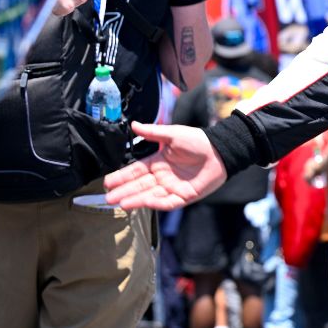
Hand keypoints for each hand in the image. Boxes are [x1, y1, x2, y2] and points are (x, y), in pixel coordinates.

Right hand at [104, 122, 227, 209]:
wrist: (220, 150)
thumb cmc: (198, 140)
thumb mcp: (172, 134)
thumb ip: (152, 132)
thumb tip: (133, 124)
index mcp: (158, 162)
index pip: (136, 171)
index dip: (122, 176)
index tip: (107, 182)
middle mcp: (163, 177)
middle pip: (139, 186)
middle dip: (123, 192)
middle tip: (108, 198)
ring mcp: (172, 188)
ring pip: (149, 195)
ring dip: (135, 199)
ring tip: (119, 203)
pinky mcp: (184, 197)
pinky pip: (167, 202)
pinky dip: (155, 203)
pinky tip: (143, 202)